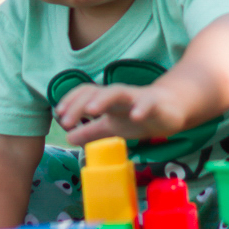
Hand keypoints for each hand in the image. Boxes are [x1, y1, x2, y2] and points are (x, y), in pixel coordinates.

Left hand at [56, 83, 183, 145]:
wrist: (170, 109)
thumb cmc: (136, 115)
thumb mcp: (111, 126)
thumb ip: (91, 131)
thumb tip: (68, 138)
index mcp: (106, 100)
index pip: (85, 93)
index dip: (71, 101)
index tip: (59, 114)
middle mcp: (118, 95)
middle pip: (96, 91)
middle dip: (79, 103)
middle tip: (65, 120)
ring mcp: (136, 98)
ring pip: (118, 91)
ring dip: (103, 99)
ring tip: (91, 110)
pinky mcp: (155, 104)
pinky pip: (147, 103)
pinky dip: (141, 108)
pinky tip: (136, 117)